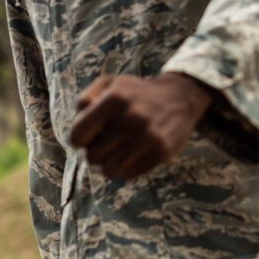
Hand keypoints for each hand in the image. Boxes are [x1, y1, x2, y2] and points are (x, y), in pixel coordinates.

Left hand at [68, 73, 216, 179]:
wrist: (181, 97)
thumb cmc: (137, 93)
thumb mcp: (111, 84)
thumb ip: (86, 99)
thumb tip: (78, 125)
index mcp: (115, 98)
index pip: (78, 135)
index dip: (79, 139)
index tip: (88, 136)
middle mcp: (132, 118)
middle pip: (92, 157)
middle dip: (96, 151)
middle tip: (107, 142)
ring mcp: (148, 137)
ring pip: (109, 170)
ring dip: (110, 163)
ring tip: (118, 151)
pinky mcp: (161, 152)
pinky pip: (129, 174)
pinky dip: (127, 167)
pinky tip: (134, 153)